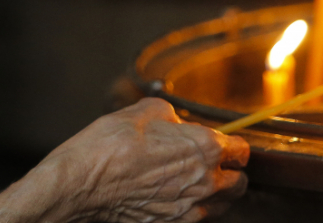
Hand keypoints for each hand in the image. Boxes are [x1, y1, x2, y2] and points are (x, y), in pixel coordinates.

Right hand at [46, 98, 249, 221]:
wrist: (81, 183)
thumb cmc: (109, 145)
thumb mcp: (145, 111)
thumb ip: (172, 116)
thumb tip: (176, 122)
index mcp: (204, 147)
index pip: (241, 150)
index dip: (235, 146)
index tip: (227, 144)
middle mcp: (204, 181)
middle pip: (238, 183)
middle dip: (231, 172)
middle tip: (216, 165)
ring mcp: (189, 209)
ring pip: (222, 205)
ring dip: (217, 194)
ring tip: (199, 184)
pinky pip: (198, 219)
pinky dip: (195, 210)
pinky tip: (178, 199)